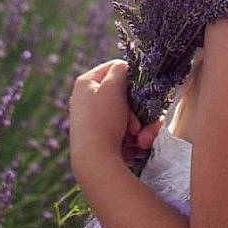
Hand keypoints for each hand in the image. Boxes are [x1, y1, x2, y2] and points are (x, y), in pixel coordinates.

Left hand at [69, 60, 162, 176]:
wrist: (94, 160)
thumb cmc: (103, 120)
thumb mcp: (113, 88)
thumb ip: (120, 71)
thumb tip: (123, 67)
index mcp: (85, 84)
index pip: (113, 68)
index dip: (130, 76)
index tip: (142, 87)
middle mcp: (86, 100)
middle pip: (121, 96)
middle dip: (136, 111)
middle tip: (137, 125)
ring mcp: (92, 120)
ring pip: (125, 116)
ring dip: (137, 127)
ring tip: (138, 140)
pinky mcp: (99, 138)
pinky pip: (121, 132)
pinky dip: (130, 139)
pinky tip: (133, 148)